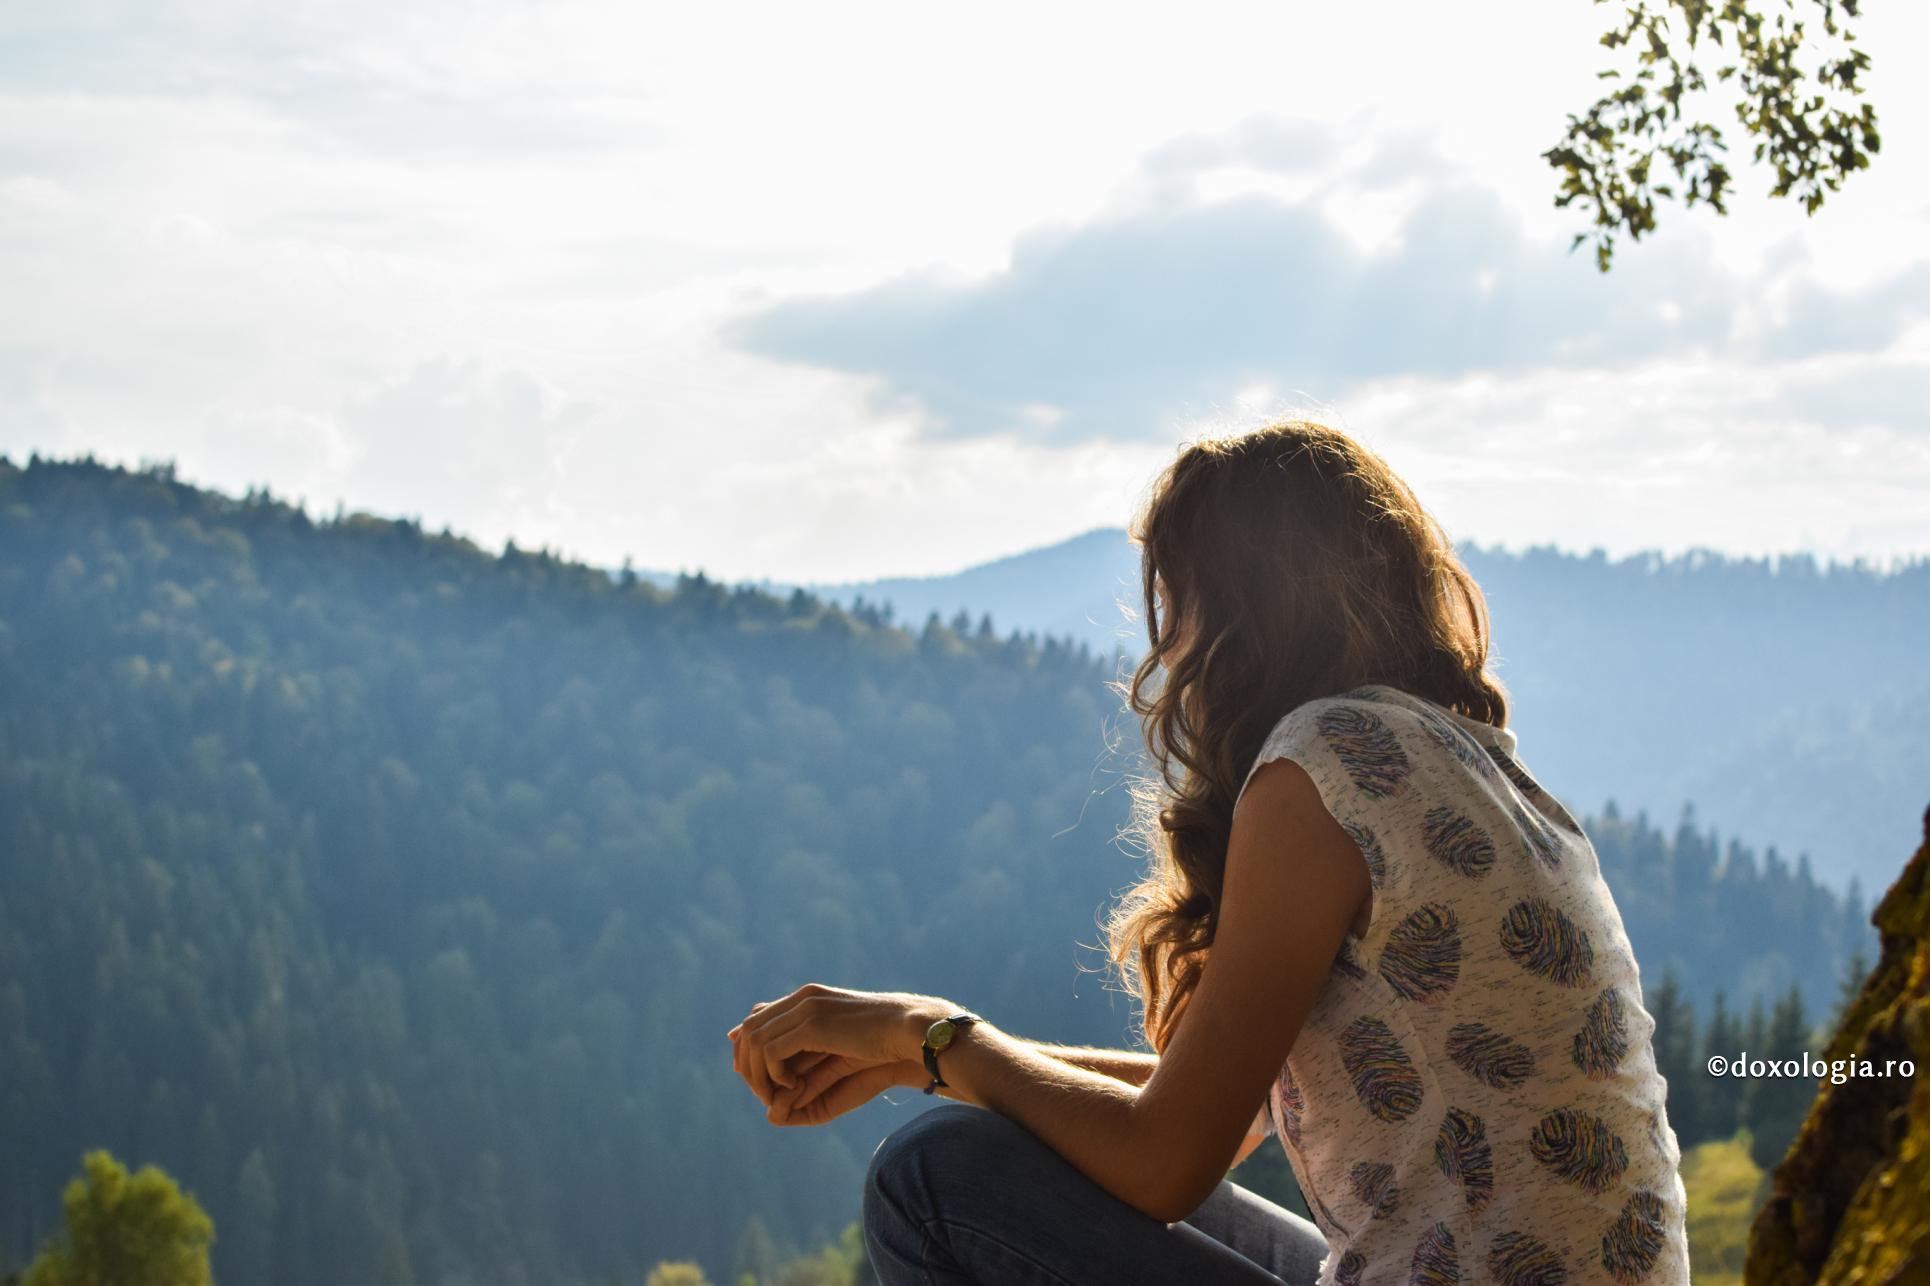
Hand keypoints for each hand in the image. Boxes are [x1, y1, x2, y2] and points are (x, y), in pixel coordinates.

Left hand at [726, 983, 948, 1112]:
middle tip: (763, 1094)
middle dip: (748, 1064)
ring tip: (777, 1097)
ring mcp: (806, 1007)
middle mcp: (803, 999)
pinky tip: (795, 1088)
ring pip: (755, 1041)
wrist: (910, 1031)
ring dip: (759, 1074)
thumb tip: (774, 1109)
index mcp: (810, 998)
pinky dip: (774, 1074)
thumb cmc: (883, 1047)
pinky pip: (771, 1051)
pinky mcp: (812, 1023)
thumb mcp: (838, 1055)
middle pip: (750, 1028)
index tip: (749, 1075)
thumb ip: (807, 1070)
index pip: (759, 1015)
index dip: (747, 1046)